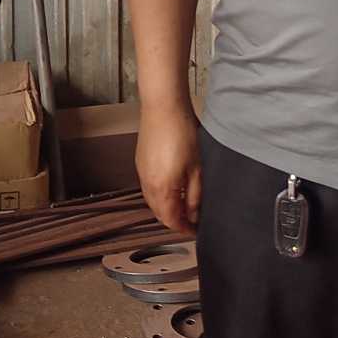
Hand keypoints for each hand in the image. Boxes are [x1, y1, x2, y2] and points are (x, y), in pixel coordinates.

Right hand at [137, 104, 202, 233]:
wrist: (163, 107)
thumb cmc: (183, 134)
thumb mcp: (197, 168)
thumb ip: (194, 196)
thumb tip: (194, 215)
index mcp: (162, 190)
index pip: (171, 220)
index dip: (184, 229)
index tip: (196, 231)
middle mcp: (147, 185)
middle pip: (159, 213)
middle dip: (174, 220)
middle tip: (192, 219)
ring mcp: (141, 172)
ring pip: (152, 201)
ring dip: (166, 207)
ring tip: (183, 203)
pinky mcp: (140, 161)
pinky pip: (148, 187)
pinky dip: (158, 194)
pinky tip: (171, 186)